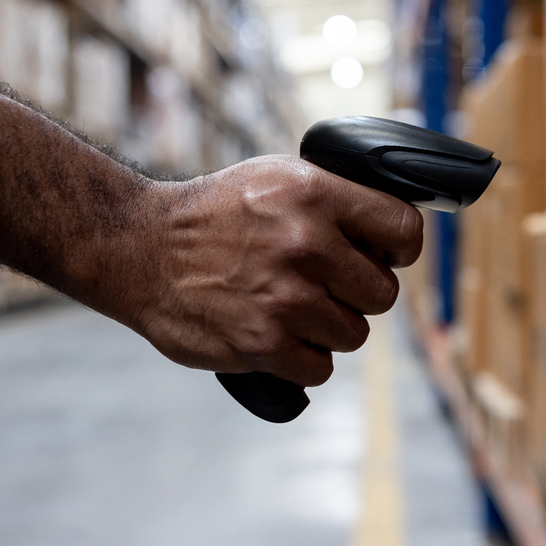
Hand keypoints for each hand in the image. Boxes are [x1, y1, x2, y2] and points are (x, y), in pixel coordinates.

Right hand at [113, 155, 422, 386]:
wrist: (141, 248)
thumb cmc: (217, 213)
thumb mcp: (279, 178)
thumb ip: (337, 199)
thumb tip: (394, 234)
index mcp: (315, 195)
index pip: (404, 230)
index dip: (400, 250)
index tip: (384, 256)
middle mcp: (305, 243)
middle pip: (382, 293)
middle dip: (358, 294)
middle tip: (323, 284)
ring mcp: (285, 297)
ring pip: (354, 334)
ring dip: (328, 328)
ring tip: (291, 306)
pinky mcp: (263, 343)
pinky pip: (320, 367)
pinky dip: (302, 359)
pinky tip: (276, 333)